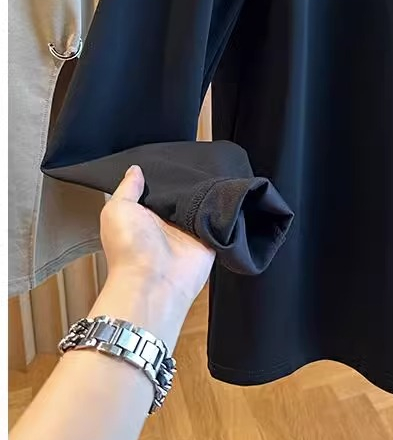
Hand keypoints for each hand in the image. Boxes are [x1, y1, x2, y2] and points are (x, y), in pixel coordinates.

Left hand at [99, 166, 214, 306]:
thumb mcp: (117, 210)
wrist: (153, 283)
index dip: (167, 175)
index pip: (160, 189)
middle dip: (191, 181)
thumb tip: (136, 169)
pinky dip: (224, 210)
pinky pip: (220, 220)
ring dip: (208, 194)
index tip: (178, 157)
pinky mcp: (209, 240)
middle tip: (202, 162)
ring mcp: (189, 231)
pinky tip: (227, 194)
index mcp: (145, 214)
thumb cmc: (128, 249)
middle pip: (184, 194)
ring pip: (203, 204)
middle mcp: (168, 222)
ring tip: (219, 172)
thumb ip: (127, 188)